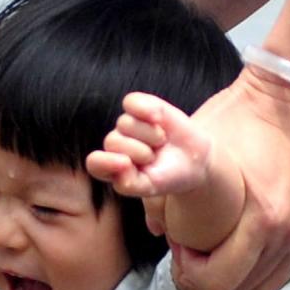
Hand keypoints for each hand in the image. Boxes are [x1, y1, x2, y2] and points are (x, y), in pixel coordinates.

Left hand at [88, 91, 217, 235]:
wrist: (194, 159)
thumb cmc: (167, 176)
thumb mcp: (149, 188)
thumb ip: (128, 183)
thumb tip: (120, 162)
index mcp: (110, 168)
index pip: (95, 164)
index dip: (107, 162)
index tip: (127, 164)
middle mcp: (114, 145)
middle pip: (113, 142)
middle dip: (140, 151)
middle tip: (155, 157)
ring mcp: (125, 125)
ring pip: (125, 123)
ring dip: (150, 134)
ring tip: (160, 142)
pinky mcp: (138, 106)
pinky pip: (132, 102)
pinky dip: (147, 109)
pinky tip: (159, 119)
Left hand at [180, 67, 289, 289]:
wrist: (285, 97)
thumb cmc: (236, 121)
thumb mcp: (193, 152)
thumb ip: (167, 192)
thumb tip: (154, 228)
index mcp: (262, 218)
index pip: (220, 280)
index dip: (191, 273)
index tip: (180, 248)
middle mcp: (287, 229)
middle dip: (209, 280)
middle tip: (192, 256)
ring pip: (265, 286)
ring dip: (235, 280)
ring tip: (214, 256)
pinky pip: (284, 267)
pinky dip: (259, 271)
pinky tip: (238, 253)